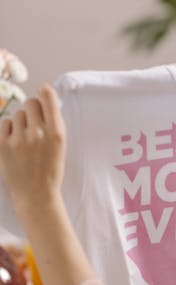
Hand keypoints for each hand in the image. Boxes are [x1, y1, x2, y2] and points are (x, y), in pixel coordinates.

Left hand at [0, 85, 65, 219]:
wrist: (36, 194)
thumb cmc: (50, 169)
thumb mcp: (60, 145)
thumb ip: (54, 122)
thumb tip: (45, 97)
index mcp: (56, 132)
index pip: (48, 99)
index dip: (45, 92)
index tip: (43, 90)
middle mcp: (38, 133)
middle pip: (30, 103)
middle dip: (32, 110)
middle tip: (33, 123)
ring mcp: (19, 139)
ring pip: (16, 114)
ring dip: (19, 122)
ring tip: (24, 139)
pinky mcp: (3, 145)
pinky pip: (3, 123)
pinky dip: (8, 131)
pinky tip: (14, 143)